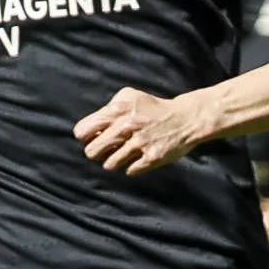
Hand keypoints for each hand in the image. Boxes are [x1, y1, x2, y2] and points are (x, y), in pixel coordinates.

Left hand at [75, 88, 211, 173]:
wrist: (186, 118)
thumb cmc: (154, 108)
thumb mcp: (129, 97)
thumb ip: (108, 109)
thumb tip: (91, 127)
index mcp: (117, 110)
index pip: (82, 132)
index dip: (86, 137)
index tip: (94, 138)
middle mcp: (126, 126)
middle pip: (92, 152)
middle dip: (97, 153)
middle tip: (107, 150)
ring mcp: (140, 143)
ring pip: (110, 164)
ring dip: (115, 161)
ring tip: (124, 155)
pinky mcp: (152, 157)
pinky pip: (129, 170)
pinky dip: (132, 167)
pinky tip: (138, 158)